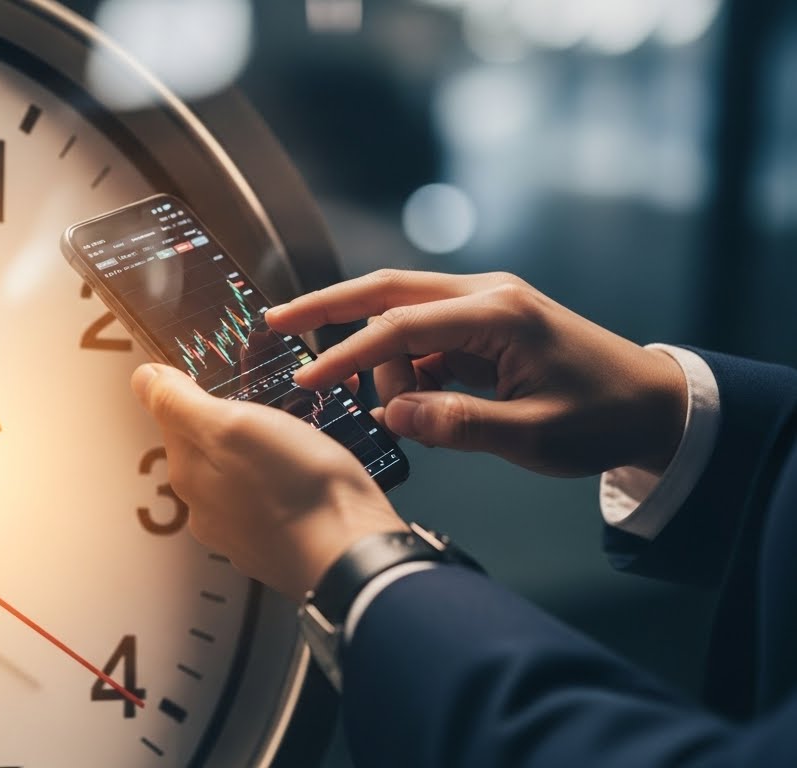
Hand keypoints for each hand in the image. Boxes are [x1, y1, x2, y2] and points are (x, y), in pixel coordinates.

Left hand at [131, 364, 404, 600]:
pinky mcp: (283, 541)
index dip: (201, 388)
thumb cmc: (296, 490)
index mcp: (190, 475)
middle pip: (213, 447)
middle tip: (275, 397)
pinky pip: (278, 496)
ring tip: (305, 428)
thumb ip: (181, 403)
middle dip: (240, 419)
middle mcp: (209, 509)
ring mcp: (245, 531)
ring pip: (248, 472)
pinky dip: (292, 477)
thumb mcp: (232, 427)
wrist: (354, 556)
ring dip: (270, 446)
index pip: (176, 418)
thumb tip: (143, 379)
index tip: (230, 372)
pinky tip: (317, 467)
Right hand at [268, 269, 687, 476]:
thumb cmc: (602, 418)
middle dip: (327, 305)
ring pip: (403, 316)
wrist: (655, 406)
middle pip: (387, 289)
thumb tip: (394, 415)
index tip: (307, 381)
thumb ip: (457, 423)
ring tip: (394, 413)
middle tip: (274, 320)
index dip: (347, 355)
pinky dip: (404, 367)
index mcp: (498, 314)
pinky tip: (403, 404)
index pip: (401, 327)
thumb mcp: (531, 434)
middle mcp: (486, 296)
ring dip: (381, 360)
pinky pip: (425, 340)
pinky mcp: (485, 328)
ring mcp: (485, 308)